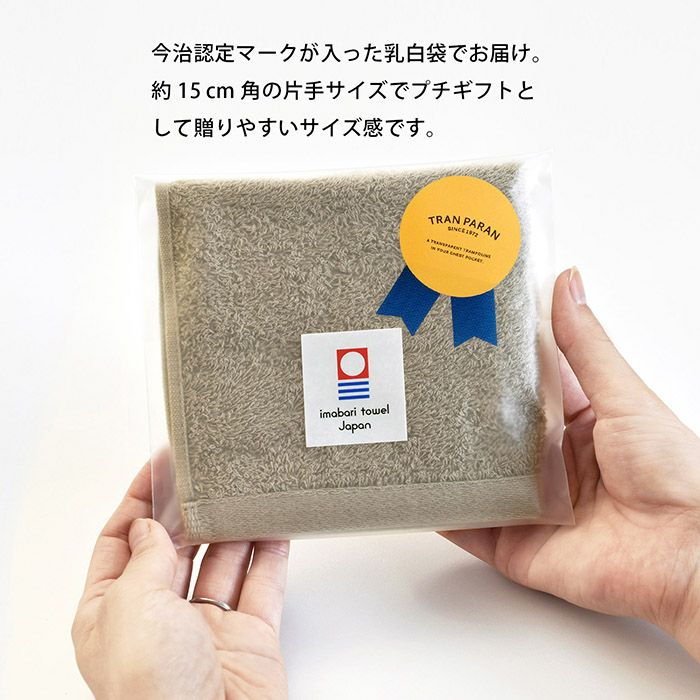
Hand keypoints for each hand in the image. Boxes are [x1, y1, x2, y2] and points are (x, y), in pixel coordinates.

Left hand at [72, 462, 289, 698]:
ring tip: (244, 492)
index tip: (159, 466)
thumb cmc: (154, 689)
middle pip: (175, 547)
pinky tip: (276, 525)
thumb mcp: (132, 607)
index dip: (138, 501)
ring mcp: (207, 627)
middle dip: (189, 509)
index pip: (120, 542)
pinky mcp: (250, 637)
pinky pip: (263, 584)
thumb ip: (146, 558)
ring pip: (222, 561)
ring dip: (234, 527)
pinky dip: (271, 553)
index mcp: (113, 614)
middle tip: (207, 473)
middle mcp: (159, 618)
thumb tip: (151, 528)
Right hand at [443, 268, 699, 657]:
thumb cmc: (673, 475)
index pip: (522, 388)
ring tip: (404, 430)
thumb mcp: (624, 397)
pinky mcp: (516, 547)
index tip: (458, 333)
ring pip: (473, 478)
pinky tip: (413, 492)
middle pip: (491, 433)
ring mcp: (528, 506)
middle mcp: (548, 464)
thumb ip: (586, 346)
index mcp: (574, 425)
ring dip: (443, 459)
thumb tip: (568, 282)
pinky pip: (469, 529)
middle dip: (458, 411)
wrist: (684, 558)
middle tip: (416, 378)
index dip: (492, 364)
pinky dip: (441, 514)